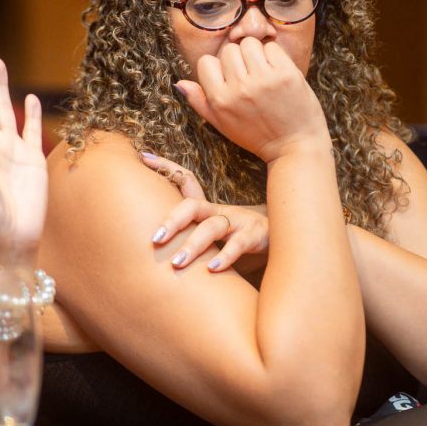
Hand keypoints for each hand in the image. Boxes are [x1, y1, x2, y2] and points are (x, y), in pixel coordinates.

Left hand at [139, 152, 268, 271]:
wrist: (284, 237)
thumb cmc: (239, 240)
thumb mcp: (213, 235)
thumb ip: (190, 238)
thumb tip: (153, 247)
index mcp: (208, 208)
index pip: (185, 181)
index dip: (166, 167)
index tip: (142, 156)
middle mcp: (220, 211)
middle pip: (193, 206)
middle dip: (173, 219)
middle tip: (155, 239)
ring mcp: (239, 222)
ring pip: (213, 227)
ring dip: (194, 244)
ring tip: (177, 263)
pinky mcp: (255, 236)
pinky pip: (239, 244)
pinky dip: (225, 255)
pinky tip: (212, 269)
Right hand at [174, 37, 329, 162]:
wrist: (296, 146)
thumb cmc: (258, 136)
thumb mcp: (223, 125)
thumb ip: (200, 103)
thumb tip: (180, 83)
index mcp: (220, 100)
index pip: (206, 62)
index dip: (218, 69)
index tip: (230, 79)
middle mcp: (240, 89)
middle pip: (229, 50)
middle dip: (238, 60)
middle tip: (250, 77)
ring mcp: (264, 80)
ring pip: (249, 44)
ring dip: (256, 54)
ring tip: (264, 73)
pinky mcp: (287, 74)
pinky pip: (272, 48)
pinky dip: (275, 57)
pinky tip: (278, 73)